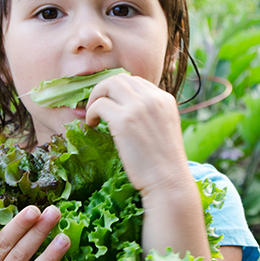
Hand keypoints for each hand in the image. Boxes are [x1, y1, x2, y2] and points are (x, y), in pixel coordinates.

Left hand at [85, 74, 192, 196]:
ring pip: (108, 86)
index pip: (136, 81)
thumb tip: (126, 110)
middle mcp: (153, 98)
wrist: (168, 182)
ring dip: (95, 98)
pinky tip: (92, 125)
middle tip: (96, 107)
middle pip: (120, 79)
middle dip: (104, 90)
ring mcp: (138, 107)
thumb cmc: (164, 164)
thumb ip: (150, 114)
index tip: (110, 104)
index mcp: (165, 99)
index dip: (118, 91)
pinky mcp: (124, 120)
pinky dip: (91, 112)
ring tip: (93, 115)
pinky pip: (99, 104)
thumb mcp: (163, 129)